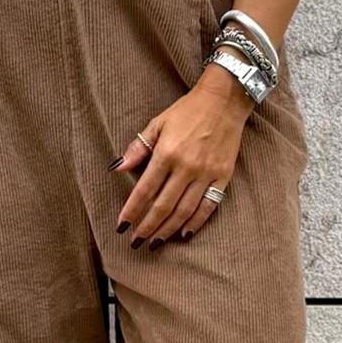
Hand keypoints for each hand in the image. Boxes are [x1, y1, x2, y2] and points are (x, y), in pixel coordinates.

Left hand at [112, 66, 252, 246]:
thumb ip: (138, 147)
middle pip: (163, 205)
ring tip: (155, 241)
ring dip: (168, 229)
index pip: (144, 190)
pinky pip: (208, 206)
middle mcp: (186, 166)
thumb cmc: (187, 111)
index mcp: (167, 153)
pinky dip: (196, 222)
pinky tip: (184, 233)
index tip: (121, 226)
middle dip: (147, 226)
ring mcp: (206, 173)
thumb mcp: (158, 123)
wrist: (224, 100)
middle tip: (136, 242)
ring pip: (184, 210)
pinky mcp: (223, 176)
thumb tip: (117, 167)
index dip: (132, 210)